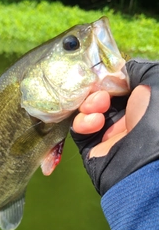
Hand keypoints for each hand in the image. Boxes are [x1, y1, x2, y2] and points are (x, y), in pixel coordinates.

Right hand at [70, 59, 158, 194]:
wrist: (144, 161)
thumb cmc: (155, 118)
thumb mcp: (156, 80)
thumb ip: (138, 69)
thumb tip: (120, 70)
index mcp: (142, 105)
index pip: (118, 86)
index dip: (108, 78)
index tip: (103, 74)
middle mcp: (126, 119)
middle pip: (100, 97)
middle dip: (96, 90)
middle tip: (101, 93)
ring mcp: (108, 133)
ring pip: (87, 111)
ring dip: (89, 105)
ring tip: (98, 108)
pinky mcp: (92, 147)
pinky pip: (79, 130)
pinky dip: (82, 122)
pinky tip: (94, 123)